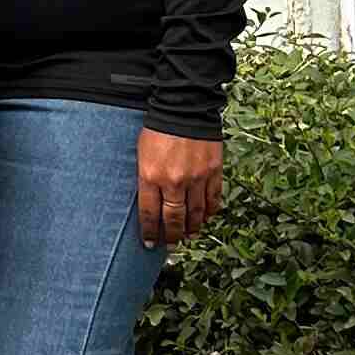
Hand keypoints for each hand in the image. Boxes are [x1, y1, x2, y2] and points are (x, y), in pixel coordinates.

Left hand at [138, 129, 224, 248]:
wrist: (183, 109)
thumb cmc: (157, 130)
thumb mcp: (141, 155)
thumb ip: (146, 180)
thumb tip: (151, 203)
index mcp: (150, 176)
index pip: (149, 214)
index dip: (149, 232)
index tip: (149, 243)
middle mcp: (174, 181)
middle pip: (173, 219)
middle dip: (171, 236)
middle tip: (169, 246)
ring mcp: (196, 178)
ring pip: (196, 214)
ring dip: (192, 228)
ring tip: (188, 236)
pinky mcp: (213, 172)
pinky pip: (213, 200)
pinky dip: (210, 212)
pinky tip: (206, 218)